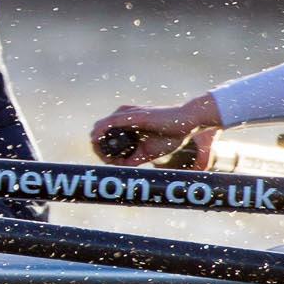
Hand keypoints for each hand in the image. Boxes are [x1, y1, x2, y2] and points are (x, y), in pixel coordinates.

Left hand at [90, 95, 220, 165]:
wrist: (187, 122)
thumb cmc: (172, 135)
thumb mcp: (149, 151)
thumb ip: (134, 158)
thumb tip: (121, 168)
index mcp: (127, 124)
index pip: (105, 135)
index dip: (101, 149)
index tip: (104, 161)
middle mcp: (124, 117)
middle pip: (100, 130)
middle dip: (96, 146)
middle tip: (101, 159)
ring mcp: (128, 115)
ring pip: (101, 126)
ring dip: (96, 141)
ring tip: (98, 153)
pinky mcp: (133, 116)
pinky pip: (110, 122)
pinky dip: (101, 132)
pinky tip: (96, 140)